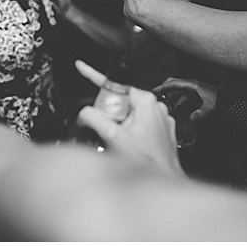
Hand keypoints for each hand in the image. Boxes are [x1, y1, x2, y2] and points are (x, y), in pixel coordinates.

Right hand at [75, 60, 182, 175]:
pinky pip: (140, 123)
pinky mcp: (162, 131)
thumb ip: (93, 119)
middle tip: (103, 127)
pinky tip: (126, 145)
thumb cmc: (146, 162)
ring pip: (130, 113)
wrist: (164, 181)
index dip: (94, 76)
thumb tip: (83, 112)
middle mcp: (156, 107)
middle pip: (121, 100)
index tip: (81, 67)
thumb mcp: (113, 137)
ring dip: (118, 123)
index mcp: (146, 102)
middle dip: (108, 112)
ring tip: (117, 141)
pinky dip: (129, 130)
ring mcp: (161, 119)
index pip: (115, 85)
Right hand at [153, 77, 216, 120]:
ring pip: (176, 88)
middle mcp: (190, 84)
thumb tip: (191, 118)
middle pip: (173, 83)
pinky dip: (175, 97)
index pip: (173, 83)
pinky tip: (173, 105)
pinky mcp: (194, 93)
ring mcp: (192, 88)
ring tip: (162, 100)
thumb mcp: (210, 107)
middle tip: (155, 94)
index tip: (154, 90)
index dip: (163, 87)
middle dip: (163, 87)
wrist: (228, 98)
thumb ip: (200, 113)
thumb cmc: (219, 99)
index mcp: (192, 85)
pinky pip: (181, 93)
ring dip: (169, 93)